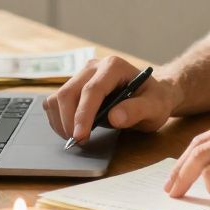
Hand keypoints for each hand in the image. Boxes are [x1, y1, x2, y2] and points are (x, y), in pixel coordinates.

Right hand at [43, 56, 180, 144]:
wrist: (150, 95)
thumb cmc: (154, 100)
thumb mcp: (155, 107)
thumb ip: (138, 110)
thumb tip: (115, 117)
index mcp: (114, 66)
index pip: (92, 90)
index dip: (83, 114)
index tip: (80, 136)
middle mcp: (93, 67)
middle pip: (68, 93)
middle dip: (69, 121)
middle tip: (78, 142)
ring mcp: (80, 76)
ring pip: (57, 97)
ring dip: (61, 121)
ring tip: (76, 138)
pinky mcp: (73, 86)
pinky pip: (54, 102)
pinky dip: (58, 119)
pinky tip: (72, 130)